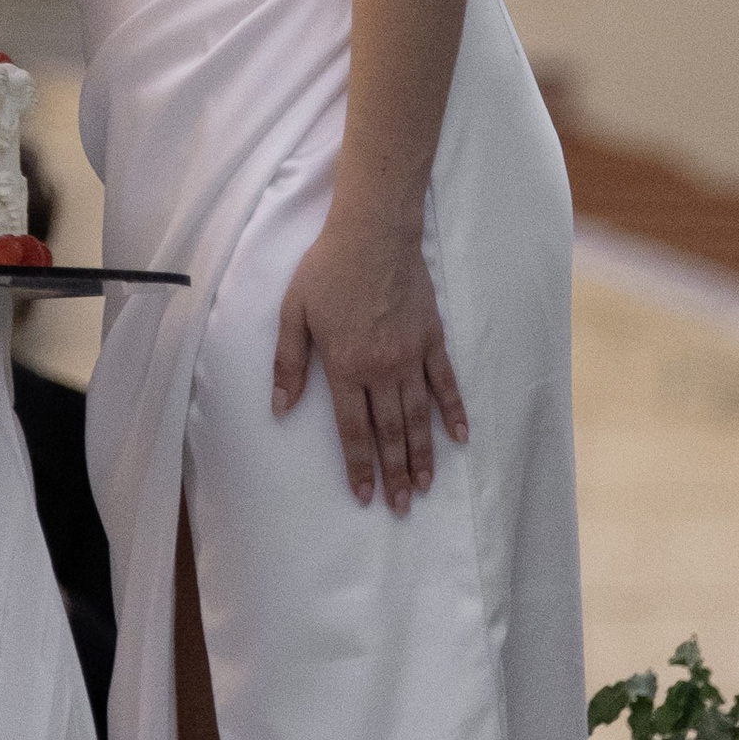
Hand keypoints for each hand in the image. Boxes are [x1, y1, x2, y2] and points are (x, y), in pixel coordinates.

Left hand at [271, 213, 466, 511]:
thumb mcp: (293, 312)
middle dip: (395, 473)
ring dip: (422, 454)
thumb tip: (279, 409)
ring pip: (418, 416)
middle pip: (389, 432)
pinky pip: (446, 384)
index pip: (353, 429)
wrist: (374, 233)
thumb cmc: (328, 269)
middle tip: (402, 506)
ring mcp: (411, 356)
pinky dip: (453, 413)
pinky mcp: (433, 339)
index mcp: (345, 366)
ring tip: (425, 486)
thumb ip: (288, 363)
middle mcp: (381, 369)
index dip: (359, 466)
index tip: (365, 496)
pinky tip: (459, 438)